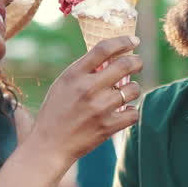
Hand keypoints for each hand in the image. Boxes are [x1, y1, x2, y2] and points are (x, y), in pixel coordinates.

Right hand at [28, 36, 142, 166]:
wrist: (49, 145)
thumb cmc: (55, 112)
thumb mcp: (62, 84)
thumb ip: (83, 70)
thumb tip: (110, 57)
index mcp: (74, 74)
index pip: (104, 49)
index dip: (123, 42)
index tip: (134, 41)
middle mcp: (88, 88)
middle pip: (125, 65)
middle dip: (137, 61)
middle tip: (138, 63)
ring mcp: (99, 108)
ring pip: (133, 89)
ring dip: (134, 89)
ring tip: (127, 92)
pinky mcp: (108, 127)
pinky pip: (134, 113)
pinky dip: (131, 111)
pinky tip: (124, 112)